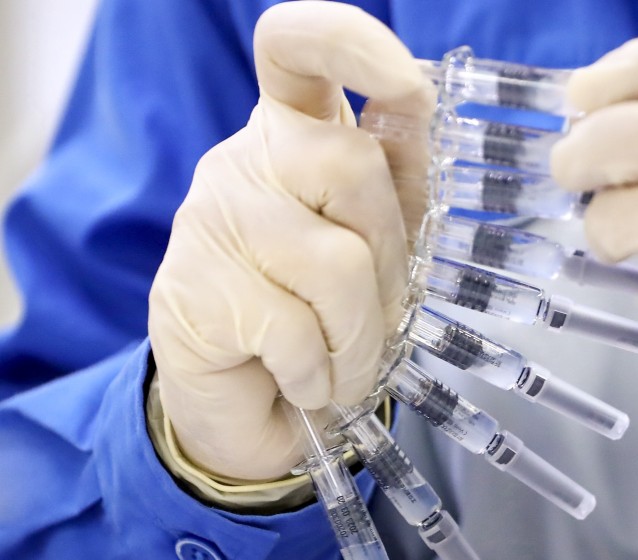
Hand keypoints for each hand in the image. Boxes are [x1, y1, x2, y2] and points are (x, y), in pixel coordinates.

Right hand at [148, 2, 430, 480]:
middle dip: (393, 259)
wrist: (259, 411)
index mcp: (299, 135)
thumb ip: (400, 189)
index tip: (405, 82)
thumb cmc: (327, 320)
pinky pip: (295, 330)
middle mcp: (249, 160)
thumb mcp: (382, 248)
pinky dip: (320, 373)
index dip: (350, 43)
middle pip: (349, 163)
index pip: (299, 48)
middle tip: (383, 317)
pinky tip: (304, 381)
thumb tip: (421, 115)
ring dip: (360, 338)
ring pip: (335, 260)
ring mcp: (211, 218)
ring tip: (344, 366)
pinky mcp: (188, 288)